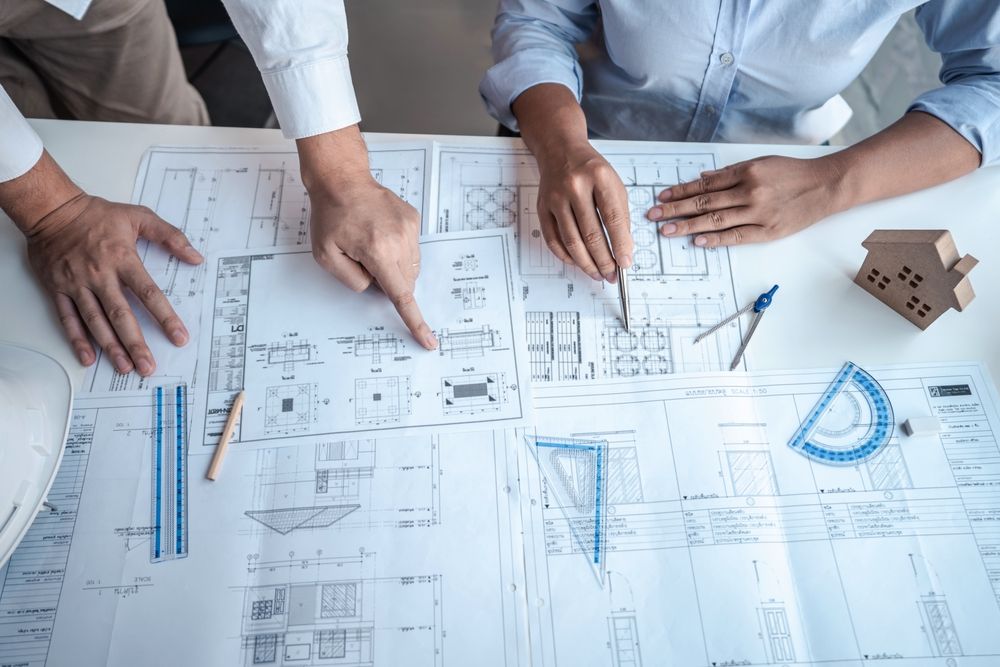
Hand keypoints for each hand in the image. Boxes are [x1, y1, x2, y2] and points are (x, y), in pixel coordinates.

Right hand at [25, 194, 202, 374]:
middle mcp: (100, 275)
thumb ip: (170, 236)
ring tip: (125, 368)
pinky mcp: (57, 289)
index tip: (179, 337)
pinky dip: (77, 339)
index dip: (165, 317)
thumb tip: (195, 257)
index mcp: (122, 259)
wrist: (52, 210)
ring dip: (110, 347)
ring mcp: (77, 284)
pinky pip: (68, 319)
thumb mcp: (139, 217)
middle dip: (136, 343)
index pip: (149, 293)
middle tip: (148, 366)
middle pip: (121, 314)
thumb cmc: (96, 215)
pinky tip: (89, 357)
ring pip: (95, 321)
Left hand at [299, 128, 435, 349]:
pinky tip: (380, 234)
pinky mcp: (413, 220)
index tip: (428, 340)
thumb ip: (353, 281)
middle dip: (388, 282)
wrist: (342, 180)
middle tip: (363, 261)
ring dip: (394, 267)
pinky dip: (398, 251)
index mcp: (377, 251)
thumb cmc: (330, 216)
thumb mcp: (326, 257)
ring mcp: (410, 228)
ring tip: (371, 244)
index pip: (401, 295)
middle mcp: (400, 240)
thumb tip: (376, 287)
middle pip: (406, 282)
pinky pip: (412, 249)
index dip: (415, 321)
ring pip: (411, 268)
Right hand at [535, 141, 633, 279]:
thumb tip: (623, 250)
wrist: (561, 151)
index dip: (621, 245)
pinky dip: (566, 256)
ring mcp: (555, 198)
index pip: (613, 218)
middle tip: (611, 274)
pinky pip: (553, 240)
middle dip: (604, 260)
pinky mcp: (542, 208)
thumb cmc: (591, 170)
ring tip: (597, 273)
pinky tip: (578, 262)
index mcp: (599, 177)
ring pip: (571, 241)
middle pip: (591, 234)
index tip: (626, 263)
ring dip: (586, 263)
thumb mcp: (614, 184)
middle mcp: (575, 186)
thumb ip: (620, 215)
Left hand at [646, 155, 844, 247]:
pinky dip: (715, 239)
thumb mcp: (761, 163)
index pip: (704, 184)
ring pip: (715, 220)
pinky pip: (736, 236)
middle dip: (675, 210)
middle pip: (704, 202)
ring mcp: (758, 213)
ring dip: (687, 226)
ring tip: (667, 230)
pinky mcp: (768, 231)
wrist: (826, 186)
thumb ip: (731, 172)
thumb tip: (703, 177)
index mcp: (745, 172)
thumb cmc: (793, 173)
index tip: (661, 198)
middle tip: (653, 216)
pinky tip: (697, 241)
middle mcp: (749, 191)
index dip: (679, 191)